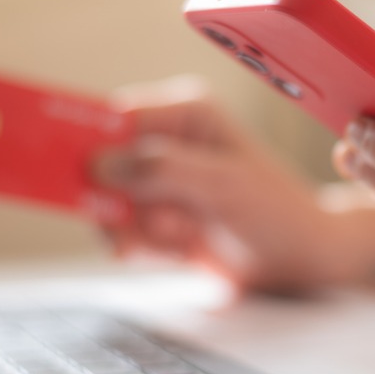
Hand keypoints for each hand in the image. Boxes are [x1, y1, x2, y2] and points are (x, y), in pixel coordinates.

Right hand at [92, 76, 337, 290]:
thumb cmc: (277, 212)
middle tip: (158, 223)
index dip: (88, 144)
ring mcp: (158, 181)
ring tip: (184, 236)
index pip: (115, 118)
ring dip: (141, 231)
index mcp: (185, 112)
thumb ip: (162, 169)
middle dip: (121, 203)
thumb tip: (98, 162)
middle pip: (102, 166)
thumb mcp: (223, 186)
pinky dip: (150, 249)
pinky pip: (125, 234)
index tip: (73, 171)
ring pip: (109, 206)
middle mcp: (166, 141)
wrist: (301, 261)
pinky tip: (185, 248)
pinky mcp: (156, 217)